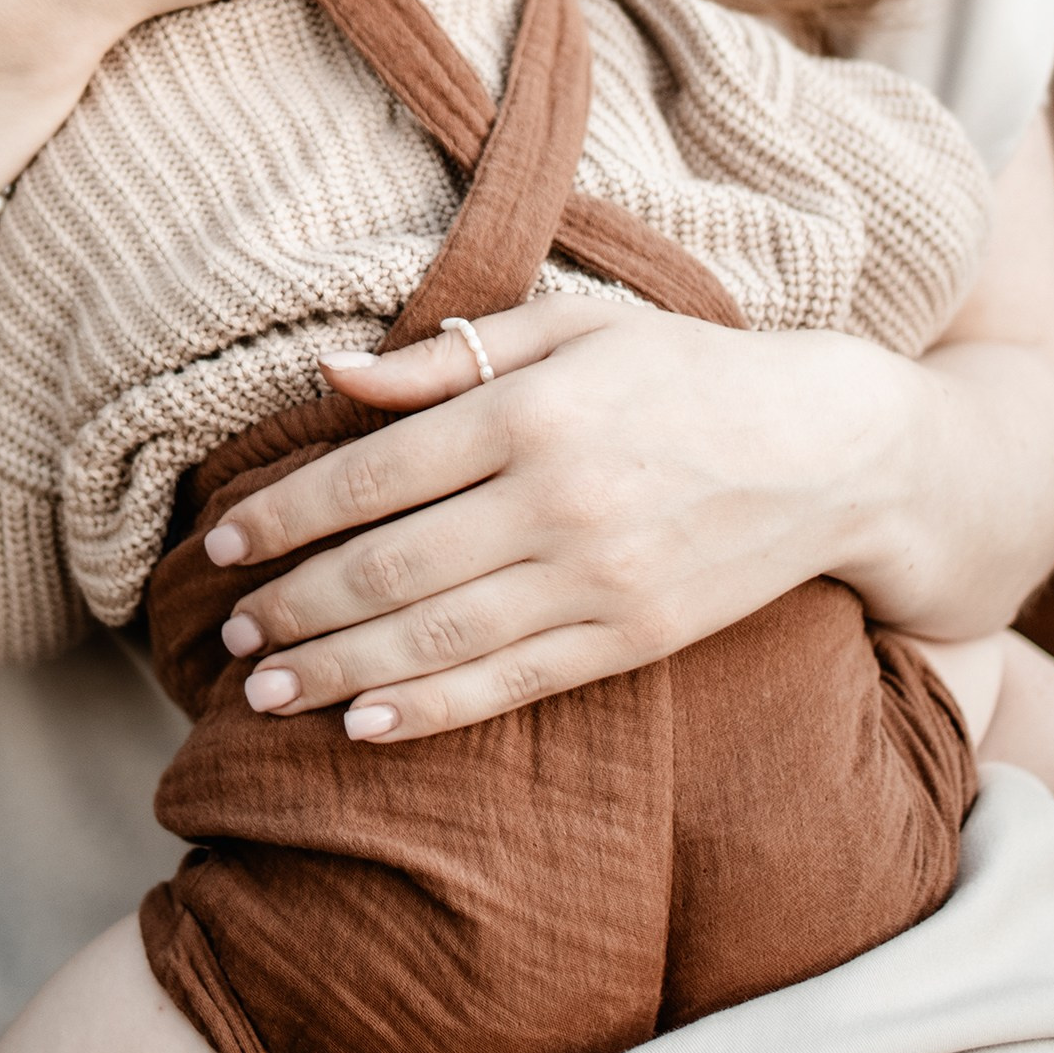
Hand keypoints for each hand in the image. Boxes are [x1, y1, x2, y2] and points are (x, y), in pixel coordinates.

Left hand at [205, 295, 896, 741]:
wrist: (833, 450)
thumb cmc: (689, 372)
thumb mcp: (577, 328)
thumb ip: (448, 356)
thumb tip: (329, 377)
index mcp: (533, 409)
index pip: (372, 474)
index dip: (283, 516)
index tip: (220, 546)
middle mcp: (558, 498)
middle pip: (389, 567)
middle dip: (293, 606)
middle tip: (230, 634)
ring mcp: (597, 579)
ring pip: (436, 637)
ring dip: (337, 668)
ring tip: (267, 690)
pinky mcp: (632, 639)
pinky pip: (509, 684)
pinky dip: (429, 708)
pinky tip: (363, 725)